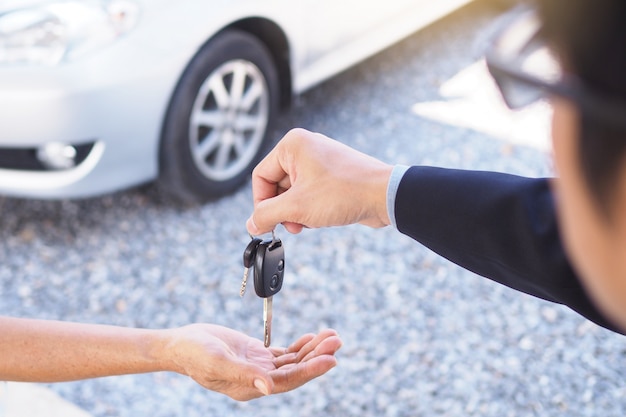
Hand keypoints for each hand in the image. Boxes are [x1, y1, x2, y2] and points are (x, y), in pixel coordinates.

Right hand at [162, 324, 341, 400]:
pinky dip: (300, 345)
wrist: (181, 344)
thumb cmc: (194, 354)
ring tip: (331, 335)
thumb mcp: (217, 362)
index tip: (332, 359)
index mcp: (250, 387)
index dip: (311, 370)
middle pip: (296, 370)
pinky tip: (312, 337)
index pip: (288, 381)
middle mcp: (259, 380)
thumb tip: (270, 388)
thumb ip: (244, 374)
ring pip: (293, 360)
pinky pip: (285, 353)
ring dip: (313, 349)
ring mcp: (259, 367)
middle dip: (318, 356)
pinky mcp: (257, 355)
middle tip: (336, 340)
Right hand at [246, 128, 392, 234]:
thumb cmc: (344, 193)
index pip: (260, 176)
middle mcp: (305, 148)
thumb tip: (251, 224)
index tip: (268, 223)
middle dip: (282, 210)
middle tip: (292, 226)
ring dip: (296, 213)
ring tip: (308, 223)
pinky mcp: (332, 176)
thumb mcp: (297, 207)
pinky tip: (320, 219)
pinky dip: (310, 209)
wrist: (384, 196)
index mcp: (292, 145)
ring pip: (293, 192)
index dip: (261, 203)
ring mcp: (320, 161)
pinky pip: (309, 194)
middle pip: (276, 185)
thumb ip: (267, 215)